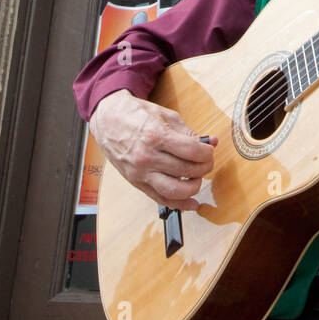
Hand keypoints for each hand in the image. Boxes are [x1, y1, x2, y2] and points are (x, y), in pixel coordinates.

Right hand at [90, 88, 216, 209]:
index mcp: (156, 136)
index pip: (192, 151)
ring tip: (198, 177)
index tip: (210, 150)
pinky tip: (192, 203)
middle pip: (186, 170)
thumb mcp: (165, 116)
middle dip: (204, 167)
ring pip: (175, 190)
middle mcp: (147, 157)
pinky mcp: (136, 183)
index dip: (207, 153)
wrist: (108, 120)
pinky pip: (160, 199)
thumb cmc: (136, 115)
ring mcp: (140, 173)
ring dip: (194, 187)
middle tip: (207, 162)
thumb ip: (188, 132)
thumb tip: (210, 143)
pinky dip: (179, 204)